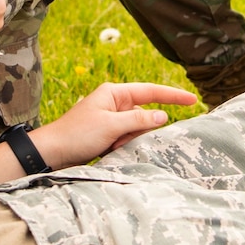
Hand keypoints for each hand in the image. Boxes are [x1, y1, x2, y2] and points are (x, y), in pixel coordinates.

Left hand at [32, 82, 195, 167]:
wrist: (51, 153)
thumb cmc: (77, 134)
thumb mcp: (111, 126)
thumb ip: (139, 120)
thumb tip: (163, 116)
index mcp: (114, 93)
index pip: (151, 91)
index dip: (173, 96)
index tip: (193, 100)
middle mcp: (114, 104)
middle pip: (144, 115)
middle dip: (137, 131)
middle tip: (117, 140)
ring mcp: (111, 120)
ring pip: (136, 130)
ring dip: (127, 141)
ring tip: (108, 146)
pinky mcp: (107, 134)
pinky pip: (126, 139)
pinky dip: (121, 147)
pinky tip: (107, 151)